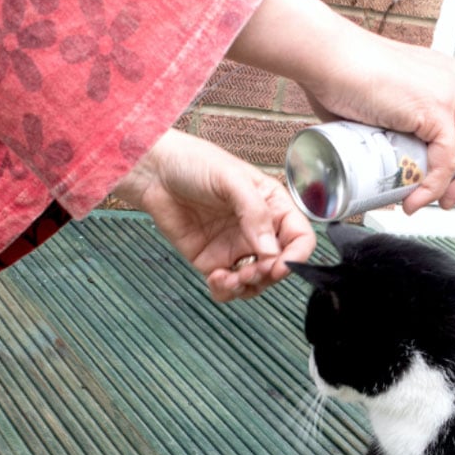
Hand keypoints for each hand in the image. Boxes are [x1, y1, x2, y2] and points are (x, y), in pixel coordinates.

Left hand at [113, 130, 315, 301]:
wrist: (155, 173)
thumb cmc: (194, 164)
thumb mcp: (232, 180)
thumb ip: (255, 213)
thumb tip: (271, 250)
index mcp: (272, 207)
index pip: (300, 237)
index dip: (296, 256)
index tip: (280, 265)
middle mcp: (258, 230)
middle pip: (279, 265)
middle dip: (268, 275)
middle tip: (252, 272)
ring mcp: (236, 248)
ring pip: (256, 282)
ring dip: (247, 286)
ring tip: (230, 277)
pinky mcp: (213, 262)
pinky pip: (228, 287)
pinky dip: (226, 290)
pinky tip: (216, 278)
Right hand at [229, 0, 454, 210]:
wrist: (329, 58)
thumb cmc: (340, 72)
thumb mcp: (380, 99)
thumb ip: (386, 127)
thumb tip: (377, 165)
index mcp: (444, 69)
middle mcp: (453, 77)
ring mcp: (448, 92)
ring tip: (445, 203)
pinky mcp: (433, 111)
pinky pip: (446, 160)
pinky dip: (434, 187)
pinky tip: (418, 200)